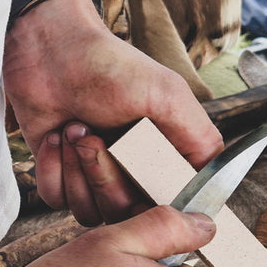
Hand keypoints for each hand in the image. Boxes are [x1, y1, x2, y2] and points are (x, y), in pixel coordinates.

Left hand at [3, 0, 221, 223]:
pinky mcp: (60, 176)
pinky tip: (55, 136)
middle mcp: (132, 174)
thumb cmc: (111, 67)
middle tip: (93, 133)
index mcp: (164, 160)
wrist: (51, 51)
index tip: (135, 168)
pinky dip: (53, 169)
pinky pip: (56, 200)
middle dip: (105, 175)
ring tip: (75, 129)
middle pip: (124, 215)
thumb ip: (201, 140)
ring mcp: (95, 177)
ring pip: (89, 214)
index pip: (166, 208)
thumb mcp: (168, 96)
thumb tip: (215, 180)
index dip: (150, 198)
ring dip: (77, 169)